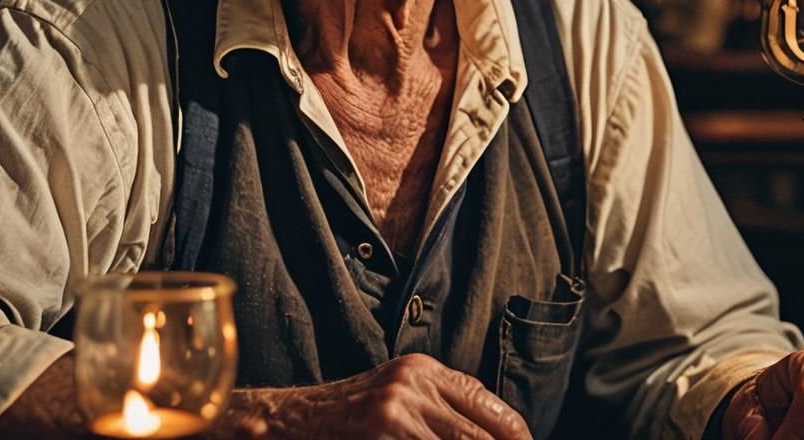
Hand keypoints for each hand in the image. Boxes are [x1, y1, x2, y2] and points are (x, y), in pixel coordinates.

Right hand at [228, 353, 533, 439]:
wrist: (289, 423)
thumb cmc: (348, 418)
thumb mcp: (397, 396)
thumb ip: (439, 406)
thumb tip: (498, 430)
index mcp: (422, 370)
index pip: (487, 403)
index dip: (514, 432)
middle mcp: (412, 383)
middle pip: (479, 433)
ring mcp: (395, 411)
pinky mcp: (380, 432)